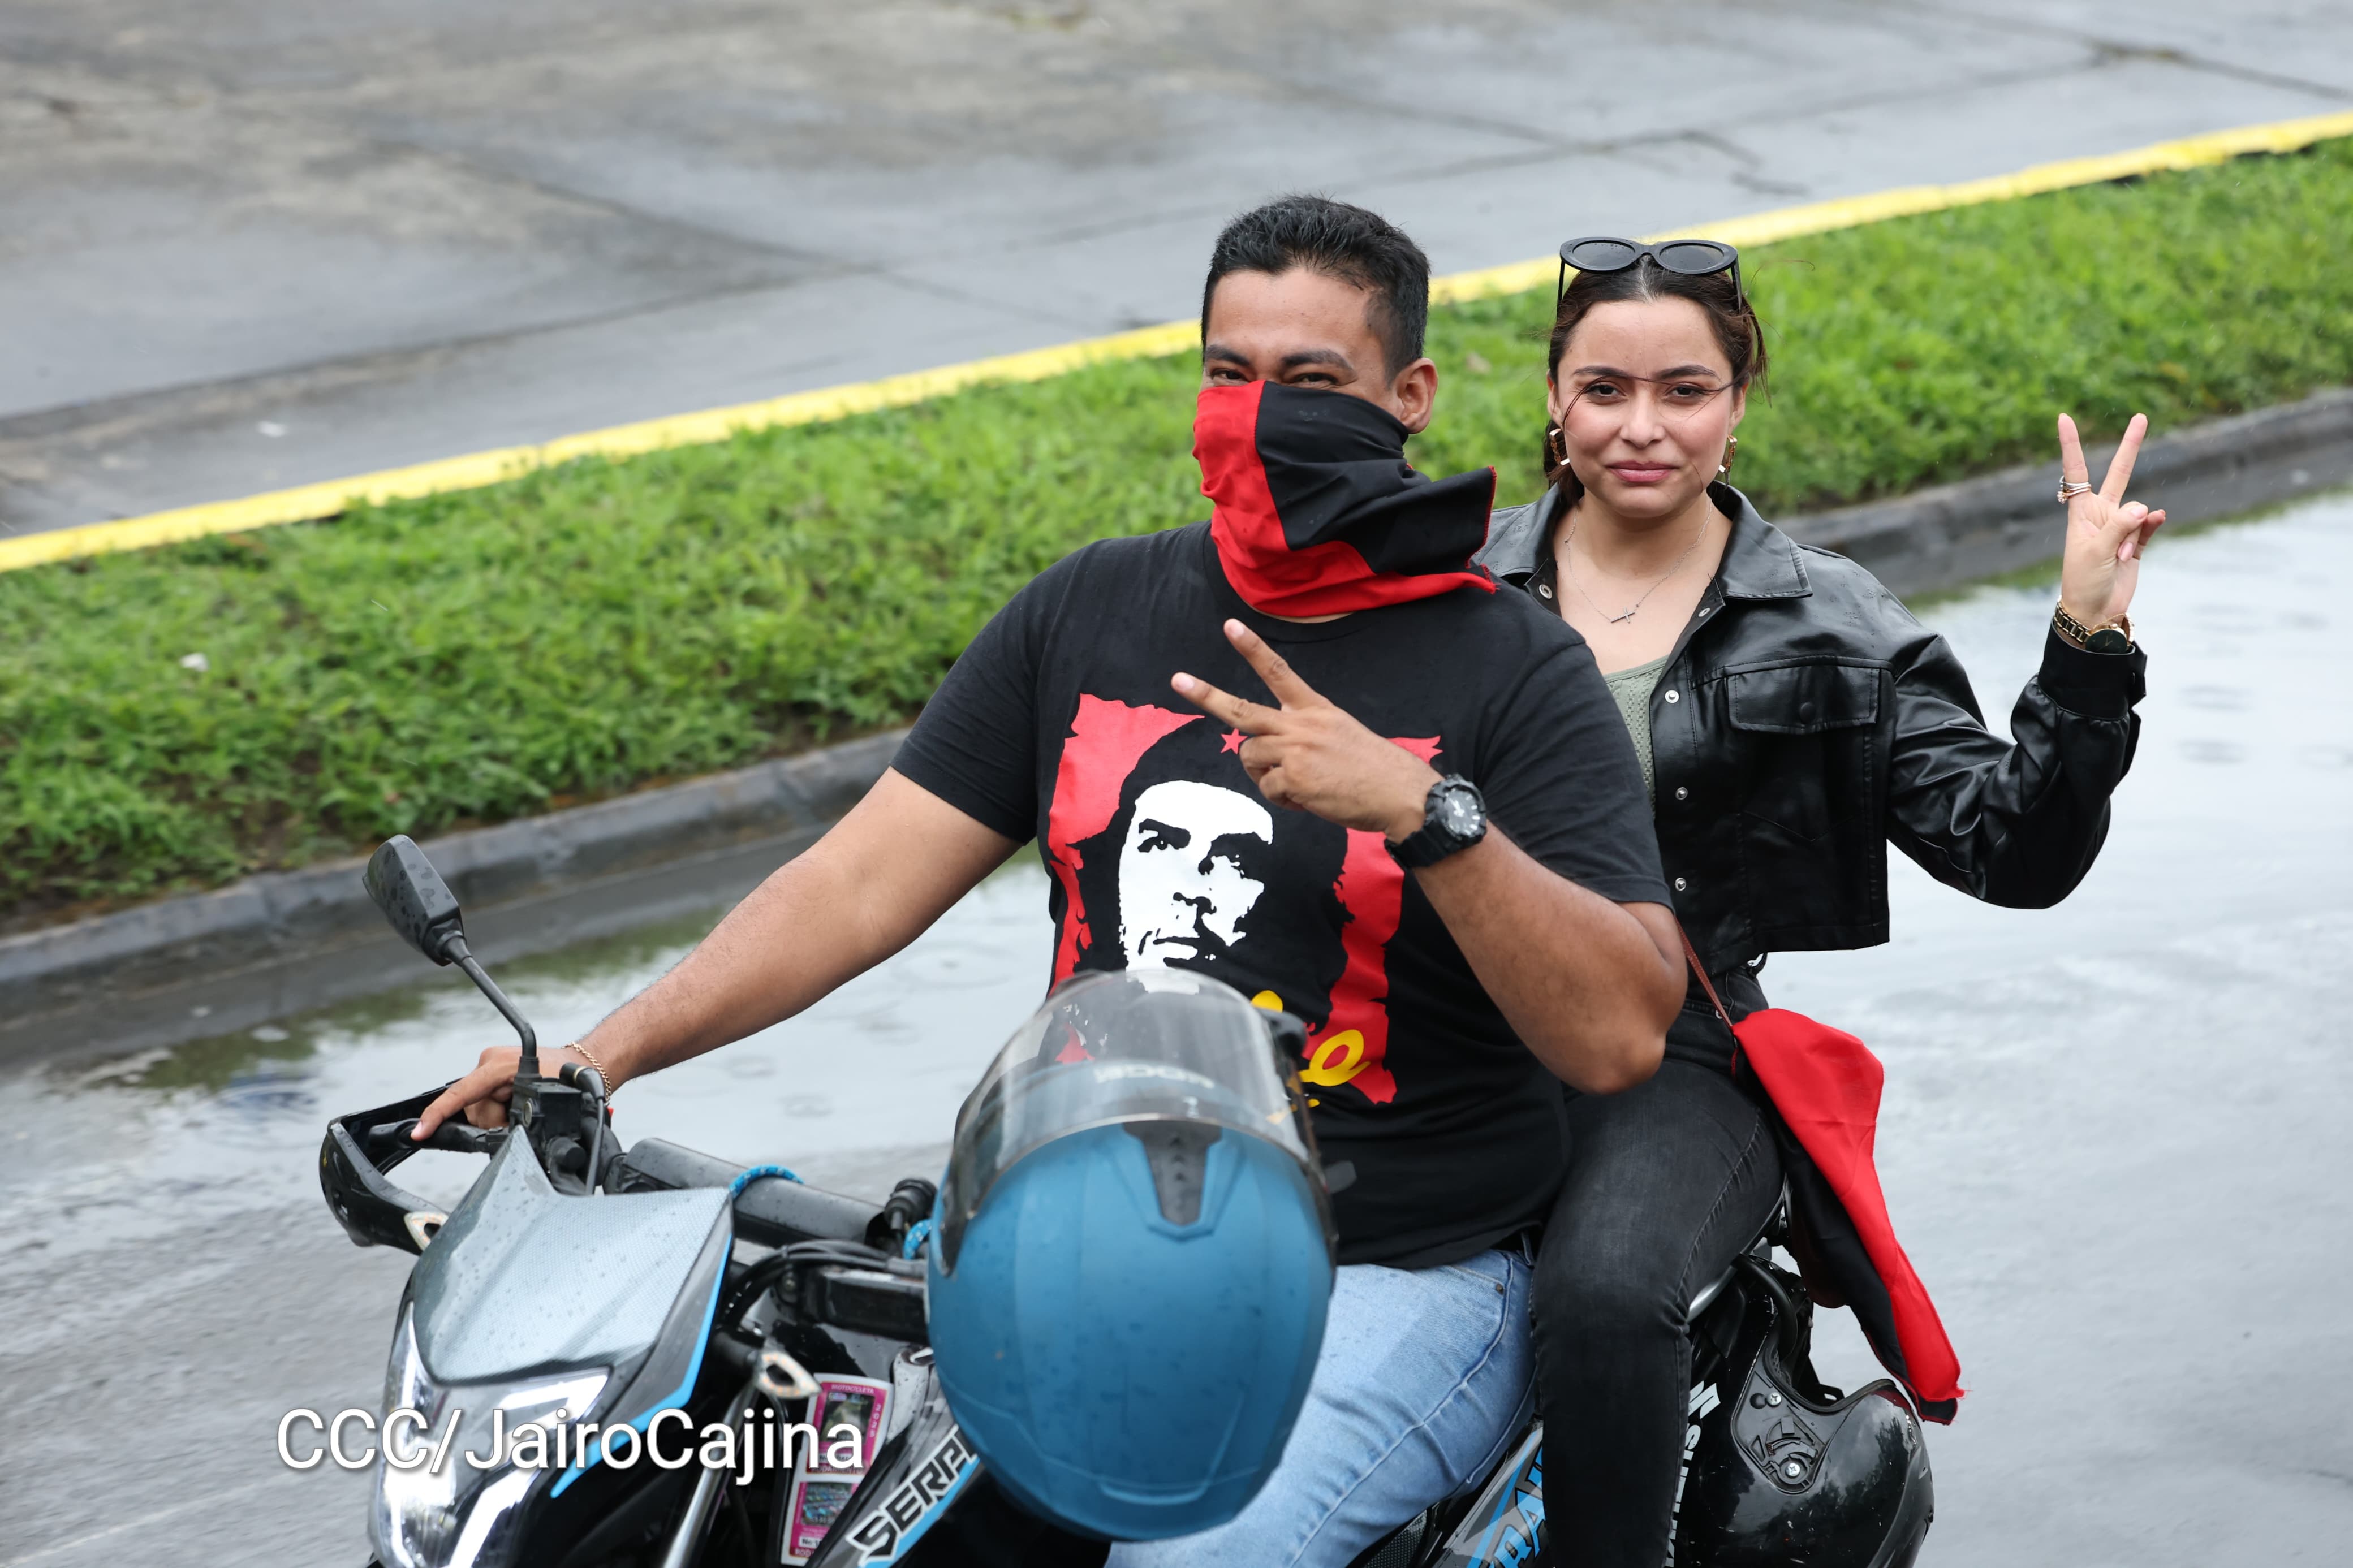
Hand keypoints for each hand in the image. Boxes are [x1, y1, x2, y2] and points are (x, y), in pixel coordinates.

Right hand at [414, 1043, 598, 1138]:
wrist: (581, 1066)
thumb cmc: (568, 1079)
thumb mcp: (547, 1099)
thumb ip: (522, 1117)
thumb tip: (507, 1135)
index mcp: (500, 1064)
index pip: (461, 1093)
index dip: (438, 1114)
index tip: (420, 1132)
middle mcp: (489, 1061)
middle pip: (471, 1108)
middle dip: (493, 1121)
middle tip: (518, 1117)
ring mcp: (489, 1067)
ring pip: (477, 1109)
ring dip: (497, 1118)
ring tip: (521, 1110)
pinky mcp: (492, 1075)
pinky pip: (484, 1102)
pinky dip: (497, 1112)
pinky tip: (513, 1109)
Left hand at [1172, 620, 1438, 840]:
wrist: (1399, 792)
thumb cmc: (1373, 768)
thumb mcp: (1338, 735)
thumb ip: (1302, 736)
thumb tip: (1272, 756)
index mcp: (1315, 709)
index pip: (1278, 671)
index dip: (1252, 649)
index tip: (1230, 626)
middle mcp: (1301, 724)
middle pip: (1242, 709)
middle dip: (1206, 695)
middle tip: (1178, 680)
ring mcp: (1295, 751)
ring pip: (1250, 757)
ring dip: (1265, 775)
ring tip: (1299, 785)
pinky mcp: (1294, 779)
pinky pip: (1268, 789)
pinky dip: (1284, 799)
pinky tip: (1309, 800)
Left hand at [2056, 412, 2165, 628]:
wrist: (2095, 610)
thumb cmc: (2084, 581)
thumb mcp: (2095, 552)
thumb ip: (2119, 528)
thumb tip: (2144, 507)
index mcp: (2081, 512)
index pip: (2076, 472)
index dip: (2072, 445)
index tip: (2064, 417)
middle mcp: (2101, 514)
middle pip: (2119, 473)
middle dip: (2131, 446)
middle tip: (2142, 416)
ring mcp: (2121, 527)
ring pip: (2139, 511)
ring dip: (2134, 535)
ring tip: (2119, 558)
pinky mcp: (2137, 542)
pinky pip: (2150, 525)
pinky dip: (2151, 527)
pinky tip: (2156, 521)